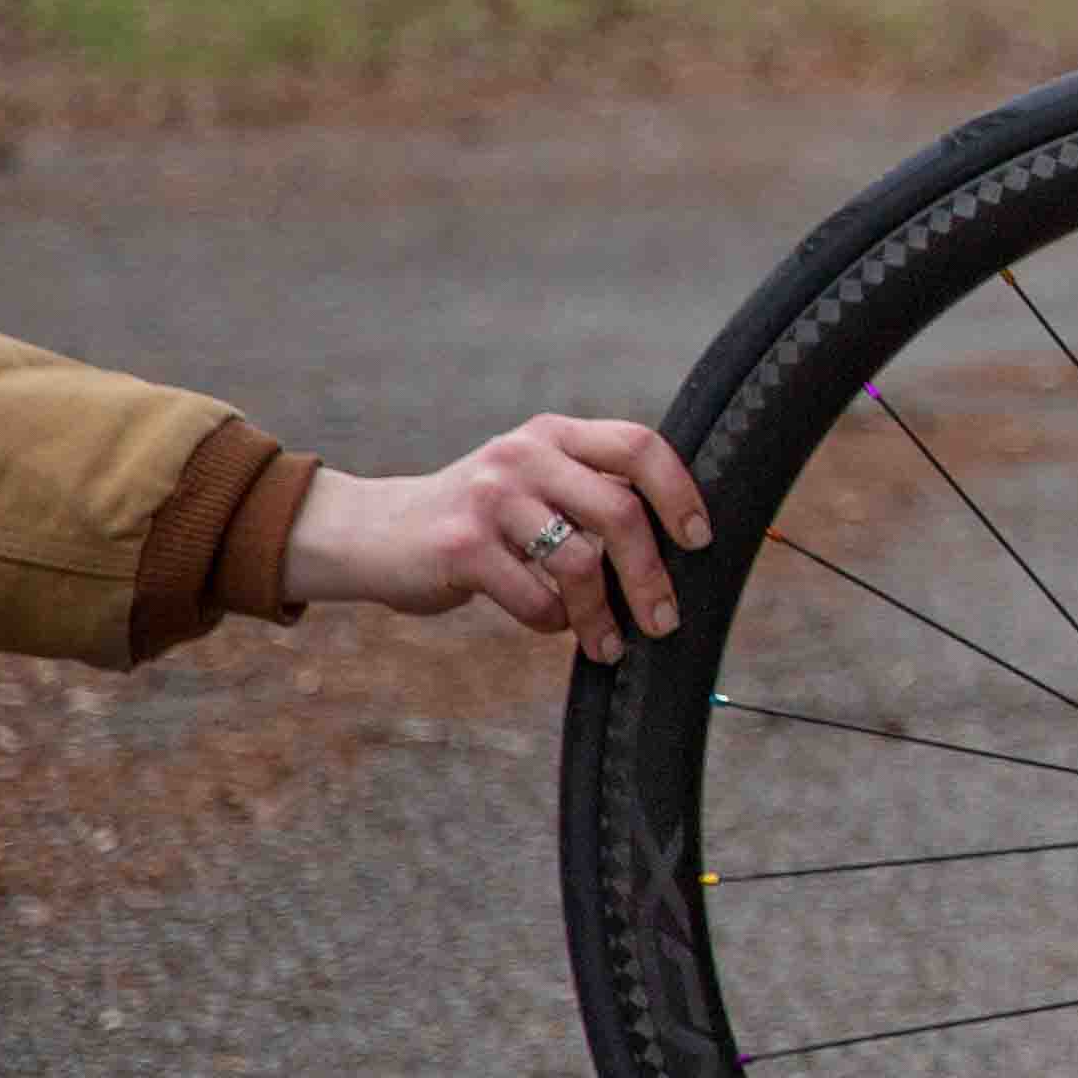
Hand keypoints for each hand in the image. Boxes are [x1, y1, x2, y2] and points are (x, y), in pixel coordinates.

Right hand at [282, 416, 716, 663]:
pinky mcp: (460, 546)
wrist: (376, 532)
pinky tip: (551, 622)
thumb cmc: (481, 517)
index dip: (680, 493)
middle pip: (620, 514)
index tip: (701, 540)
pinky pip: (535, 598)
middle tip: (666, 621)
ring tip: (608, 643)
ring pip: (580, 563)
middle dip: (652, 577)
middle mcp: (524, 455)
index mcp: (554, 434)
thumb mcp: (534, 482)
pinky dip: (553, 621)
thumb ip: (593, 492)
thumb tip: (684, 544)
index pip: (639, 446)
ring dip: (602, 615)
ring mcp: (489, 498)